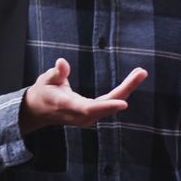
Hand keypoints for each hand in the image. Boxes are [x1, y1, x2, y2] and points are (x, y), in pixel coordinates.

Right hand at [19, 58, 146, 134]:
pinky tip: (132, 81)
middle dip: (125, 89)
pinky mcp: (92, 115)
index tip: (123, 103)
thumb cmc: (43, 92)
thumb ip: (56, 73)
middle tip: (141, 73)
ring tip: (140, 73)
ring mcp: (87, 118)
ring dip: (127, 89)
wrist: (39, 111)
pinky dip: (122, 93)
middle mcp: (80, 115)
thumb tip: (62, 62)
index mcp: (67, 107)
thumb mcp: (45, 80)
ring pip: (111, 105)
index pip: (89, 109)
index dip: (106, 106)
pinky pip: (110, 104)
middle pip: (106, 106)